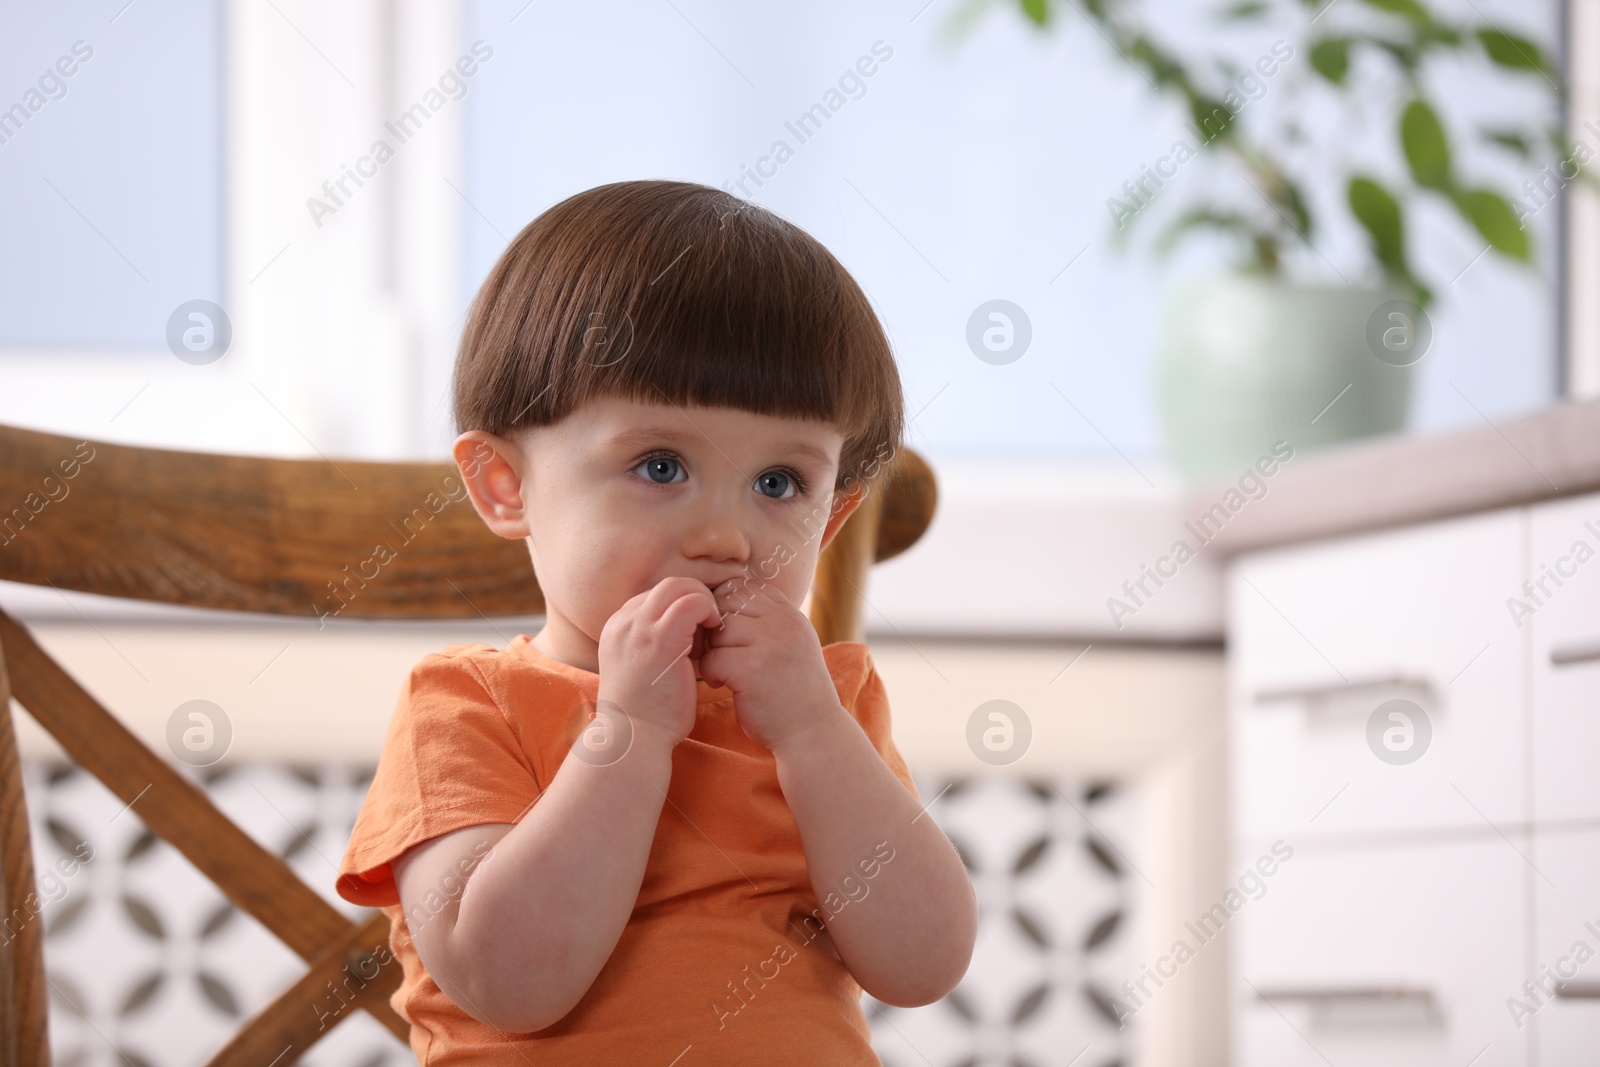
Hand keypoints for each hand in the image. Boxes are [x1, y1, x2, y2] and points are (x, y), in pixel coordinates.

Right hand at [596, 577, 722, 747]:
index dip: (681, 605)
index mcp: (618, 628)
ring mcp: (640, 627)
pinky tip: (715, 630)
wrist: (633, 738)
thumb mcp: (643, 671)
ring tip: (715, 624)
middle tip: (712, 619)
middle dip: (695, 595)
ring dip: (703, 600)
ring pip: (679, 586)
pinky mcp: (661, 638)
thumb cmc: (646, 714)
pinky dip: (708, 609)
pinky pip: (692, 602)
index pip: (655, 596)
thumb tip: (687, 638)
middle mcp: (624, 622)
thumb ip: (655, 648)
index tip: (699, 626)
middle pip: (667, 585)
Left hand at [696, 576, 844, 751]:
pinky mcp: (753, 669)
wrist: (813, 732)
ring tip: (721, 669)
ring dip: (712, 650)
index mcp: (790, 614)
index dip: (726, 606)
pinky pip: (714, 658)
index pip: (744, 586)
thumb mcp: (790, 644)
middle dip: (714, 624)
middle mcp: (784, 622)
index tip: (726, 634)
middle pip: (727, 601)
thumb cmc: (792, 691)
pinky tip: (722, 684)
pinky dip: (711, 672)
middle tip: (717, 650)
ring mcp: (771, 643)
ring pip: (718, 628)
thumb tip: (724, 598)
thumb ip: (767, 621)